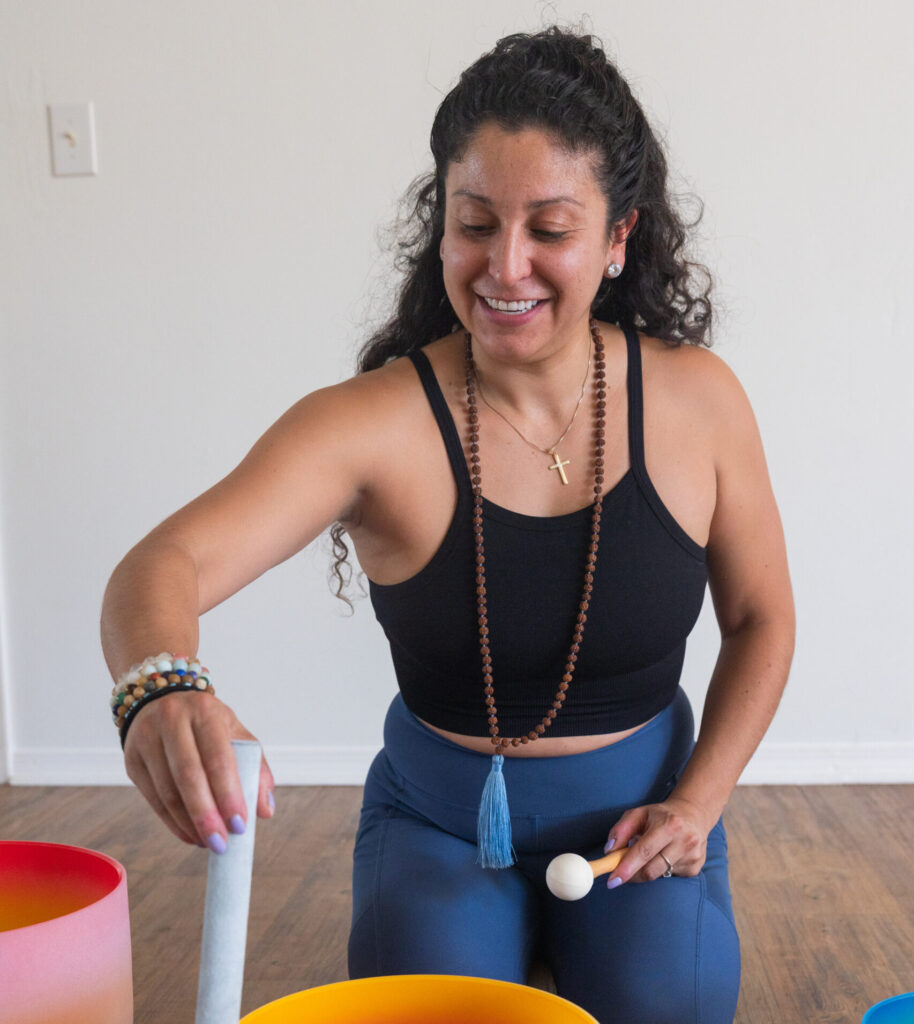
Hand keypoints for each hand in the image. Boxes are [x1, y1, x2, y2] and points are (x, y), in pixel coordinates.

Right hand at [123, 690, 274, 851]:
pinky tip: (189, 835)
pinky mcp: (132, 760)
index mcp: (205, 711)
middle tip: (221, 844)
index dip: (229, 794)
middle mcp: (172, 721)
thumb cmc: (206, 722)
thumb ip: (255, 768)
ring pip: (166, 791)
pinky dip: (172, 822)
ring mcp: (147, 739)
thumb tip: (265, 810)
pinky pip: (152, 798)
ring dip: (189, 824)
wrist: (160, 699)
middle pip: (188, 776)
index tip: (240, 825)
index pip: (218, 758)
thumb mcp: (235, 732)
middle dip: (206, 815)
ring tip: (208, 843)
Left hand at [603, 796, 714, 885]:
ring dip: (646, 869)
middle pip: (651, 870)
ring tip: (650, 854)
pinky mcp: (695, 868)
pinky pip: (670, 877)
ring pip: (659, 875)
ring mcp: (692, 856)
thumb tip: (609, 852)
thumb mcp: (638, 814)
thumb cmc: (660, 815)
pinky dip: (661, 870)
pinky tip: (665, 856)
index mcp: (669, 825)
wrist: (693, 814)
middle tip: (621, 873)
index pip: (644, 851)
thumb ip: (621, 830)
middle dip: (632, 875)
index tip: (612, 881)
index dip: (626, 868)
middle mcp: (684, 841)